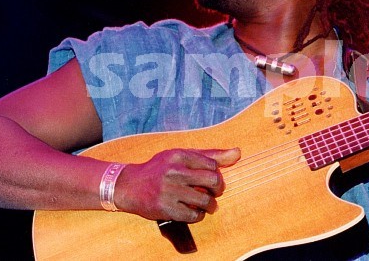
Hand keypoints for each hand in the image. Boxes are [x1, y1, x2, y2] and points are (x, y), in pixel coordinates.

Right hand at [114, 147, 239, 222]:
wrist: (130, 185)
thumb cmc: (160, 169)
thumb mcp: (182, 156)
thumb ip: (210, 155)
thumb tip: (238, 152)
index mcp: (179, 155)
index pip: (212, 165)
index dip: (216, 175)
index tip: (211, 180)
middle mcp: (174, 171)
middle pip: (213, 181)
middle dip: (218, 189)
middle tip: (214, 193)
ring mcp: (169, 190)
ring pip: (205, 200)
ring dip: (210, 205)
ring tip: (206, 205)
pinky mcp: (165, 208)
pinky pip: (193, 215)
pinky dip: (198, 215)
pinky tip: (193, 211)